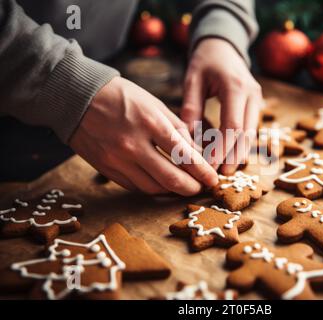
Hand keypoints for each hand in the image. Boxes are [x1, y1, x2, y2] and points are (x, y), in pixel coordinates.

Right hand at [69, 76, 217, 195]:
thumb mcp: (154, 104)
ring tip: (184, 186)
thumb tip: (196, 153)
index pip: (184, 155)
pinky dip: (153, 188)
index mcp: (150, 123)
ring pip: (154, 187)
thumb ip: (177, 129)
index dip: (202, 171)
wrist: (77, 97)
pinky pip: (135, 187)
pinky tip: (163, 185)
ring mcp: (118, 160)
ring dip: (173, 191)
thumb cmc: (121, 97)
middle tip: (202, 187)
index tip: (213, 178)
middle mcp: (134, 144)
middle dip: (192, 187)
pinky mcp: (107, 169)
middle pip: (171, 178)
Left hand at [181, 38, 263, 173]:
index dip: (222, 148)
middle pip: (246, 133)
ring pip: (252, 134)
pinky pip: (251, 129)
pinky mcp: (257, 105)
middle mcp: (252, 94)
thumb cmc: (205, 62)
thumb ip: (190, 108)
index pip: (232, 125)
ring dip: (239, 154)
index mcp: (235, 87)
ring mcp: (258, 99)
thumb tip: (186, 140)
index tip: (209, 166)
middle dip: (233, 156)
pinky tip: (230, 157)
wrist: (224, 46)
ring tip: (225, 171)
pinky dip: (241, 144)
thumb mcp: (192, 80)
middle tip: (219, 176)